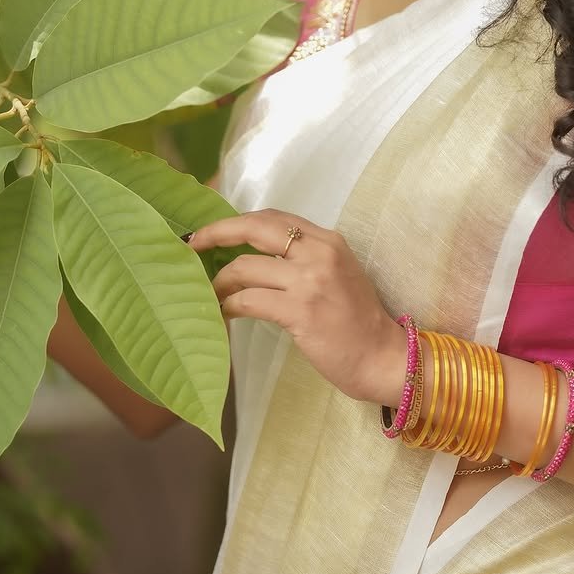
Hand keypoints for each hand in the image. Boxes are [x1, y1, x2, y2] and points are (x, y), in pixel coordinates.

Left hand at [186, 208, 408, 406]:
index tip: (214, 230)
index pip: (273, 217)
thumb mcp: (338, 274)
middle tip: (191, 245)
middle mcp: (319, 253)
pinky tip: (222, 314)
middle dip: (216, 233)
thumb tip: (256, 255)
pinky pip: (247, 300)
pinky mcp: (299, 311)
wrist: (381, 356)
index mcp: (328, 240)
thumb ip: (305, 258)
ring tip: (211, 295)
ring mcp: (309, 281)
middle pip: (254, 228)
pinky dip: (227, 306)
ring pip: (243, 268)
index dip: (238, 221)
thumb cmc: (357, 320)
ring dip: (218, 282)